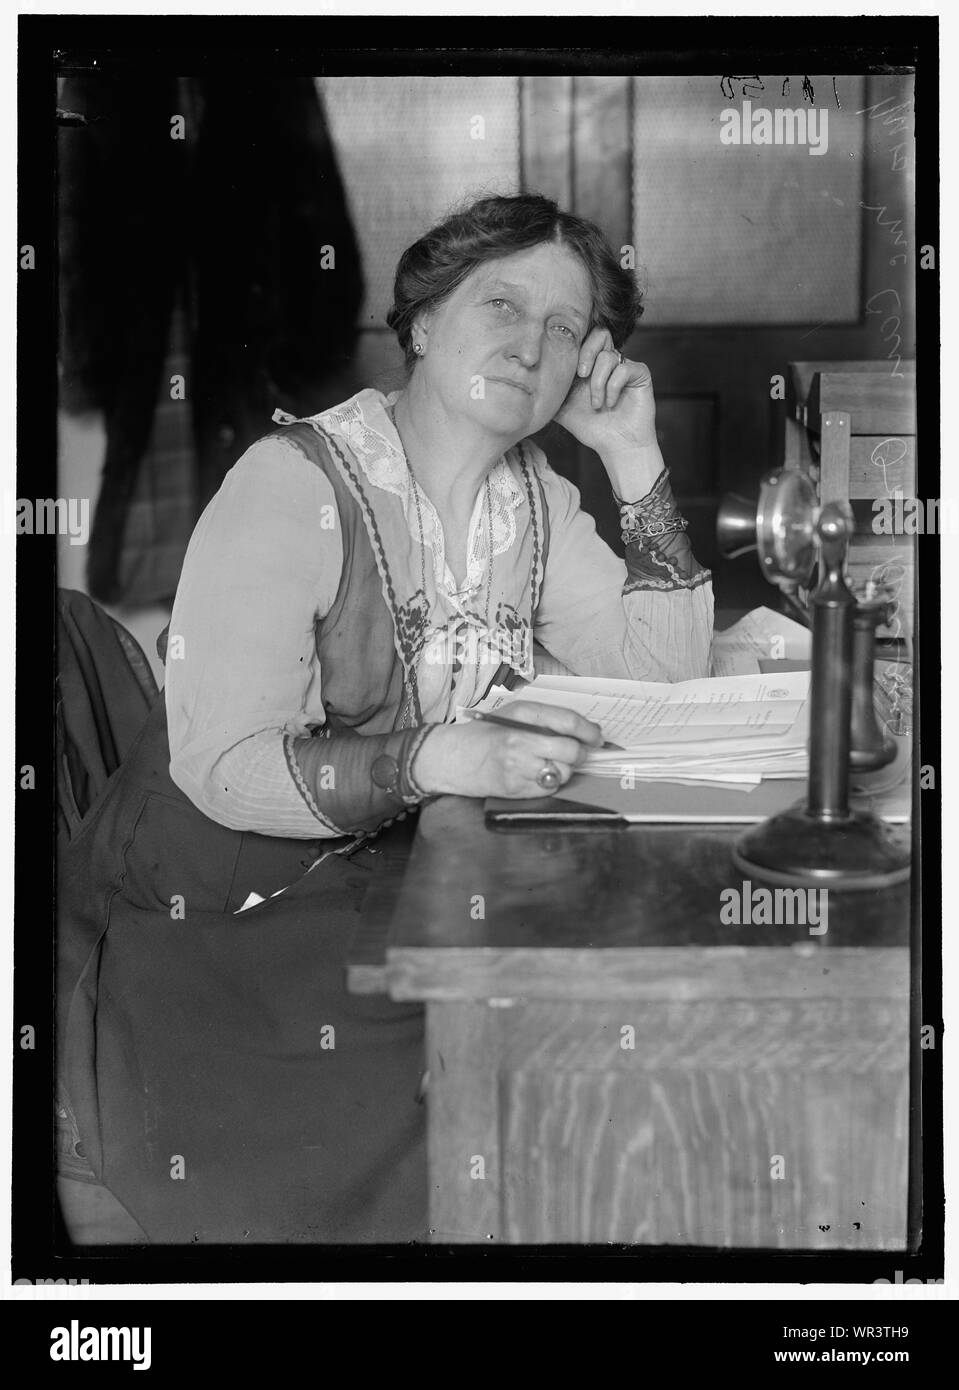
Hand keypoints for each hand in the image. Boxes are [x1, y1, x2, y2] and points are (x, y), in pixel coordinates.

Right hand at [413, 702, 602, 798]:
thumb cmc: (484, 734)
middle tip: (576, 753)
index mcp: (521, 715)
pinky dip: (549, 783)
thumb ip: (547, 720)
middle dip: (579, 754)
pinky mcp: (515, 788)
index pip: (567, 721)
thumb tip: (588, 732)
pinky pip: (549, 788)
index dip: (589, 730)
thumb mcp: (513, 714)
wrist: (451, 757)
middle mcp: (519, 740)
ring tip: (547, 763)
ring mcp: (517, 767)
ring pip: (563, 772)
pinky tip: (534, 775)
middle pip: (570, 750)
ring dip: (563, 769)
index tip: (597, 737)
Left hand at [553, 326, 657, 460]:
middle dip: (586, 353)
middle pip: (600, 333)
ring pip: (608, 356)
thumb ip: (549, 392)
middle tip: (580, 375)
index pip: (583, 338)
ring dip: (598, 383)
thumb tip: (525, 383)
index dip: (574, 346)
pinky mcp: (640, 374)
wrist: (615, 447)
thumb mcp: (562, 408)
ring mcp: (625, 366)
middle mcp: (608, 361)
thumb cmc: (591, 428)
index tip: (567, 370)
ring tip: (596, 404)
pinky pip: (624, 368)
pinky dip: (613, 387)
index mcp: (590, 365)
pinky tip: (610, 404)